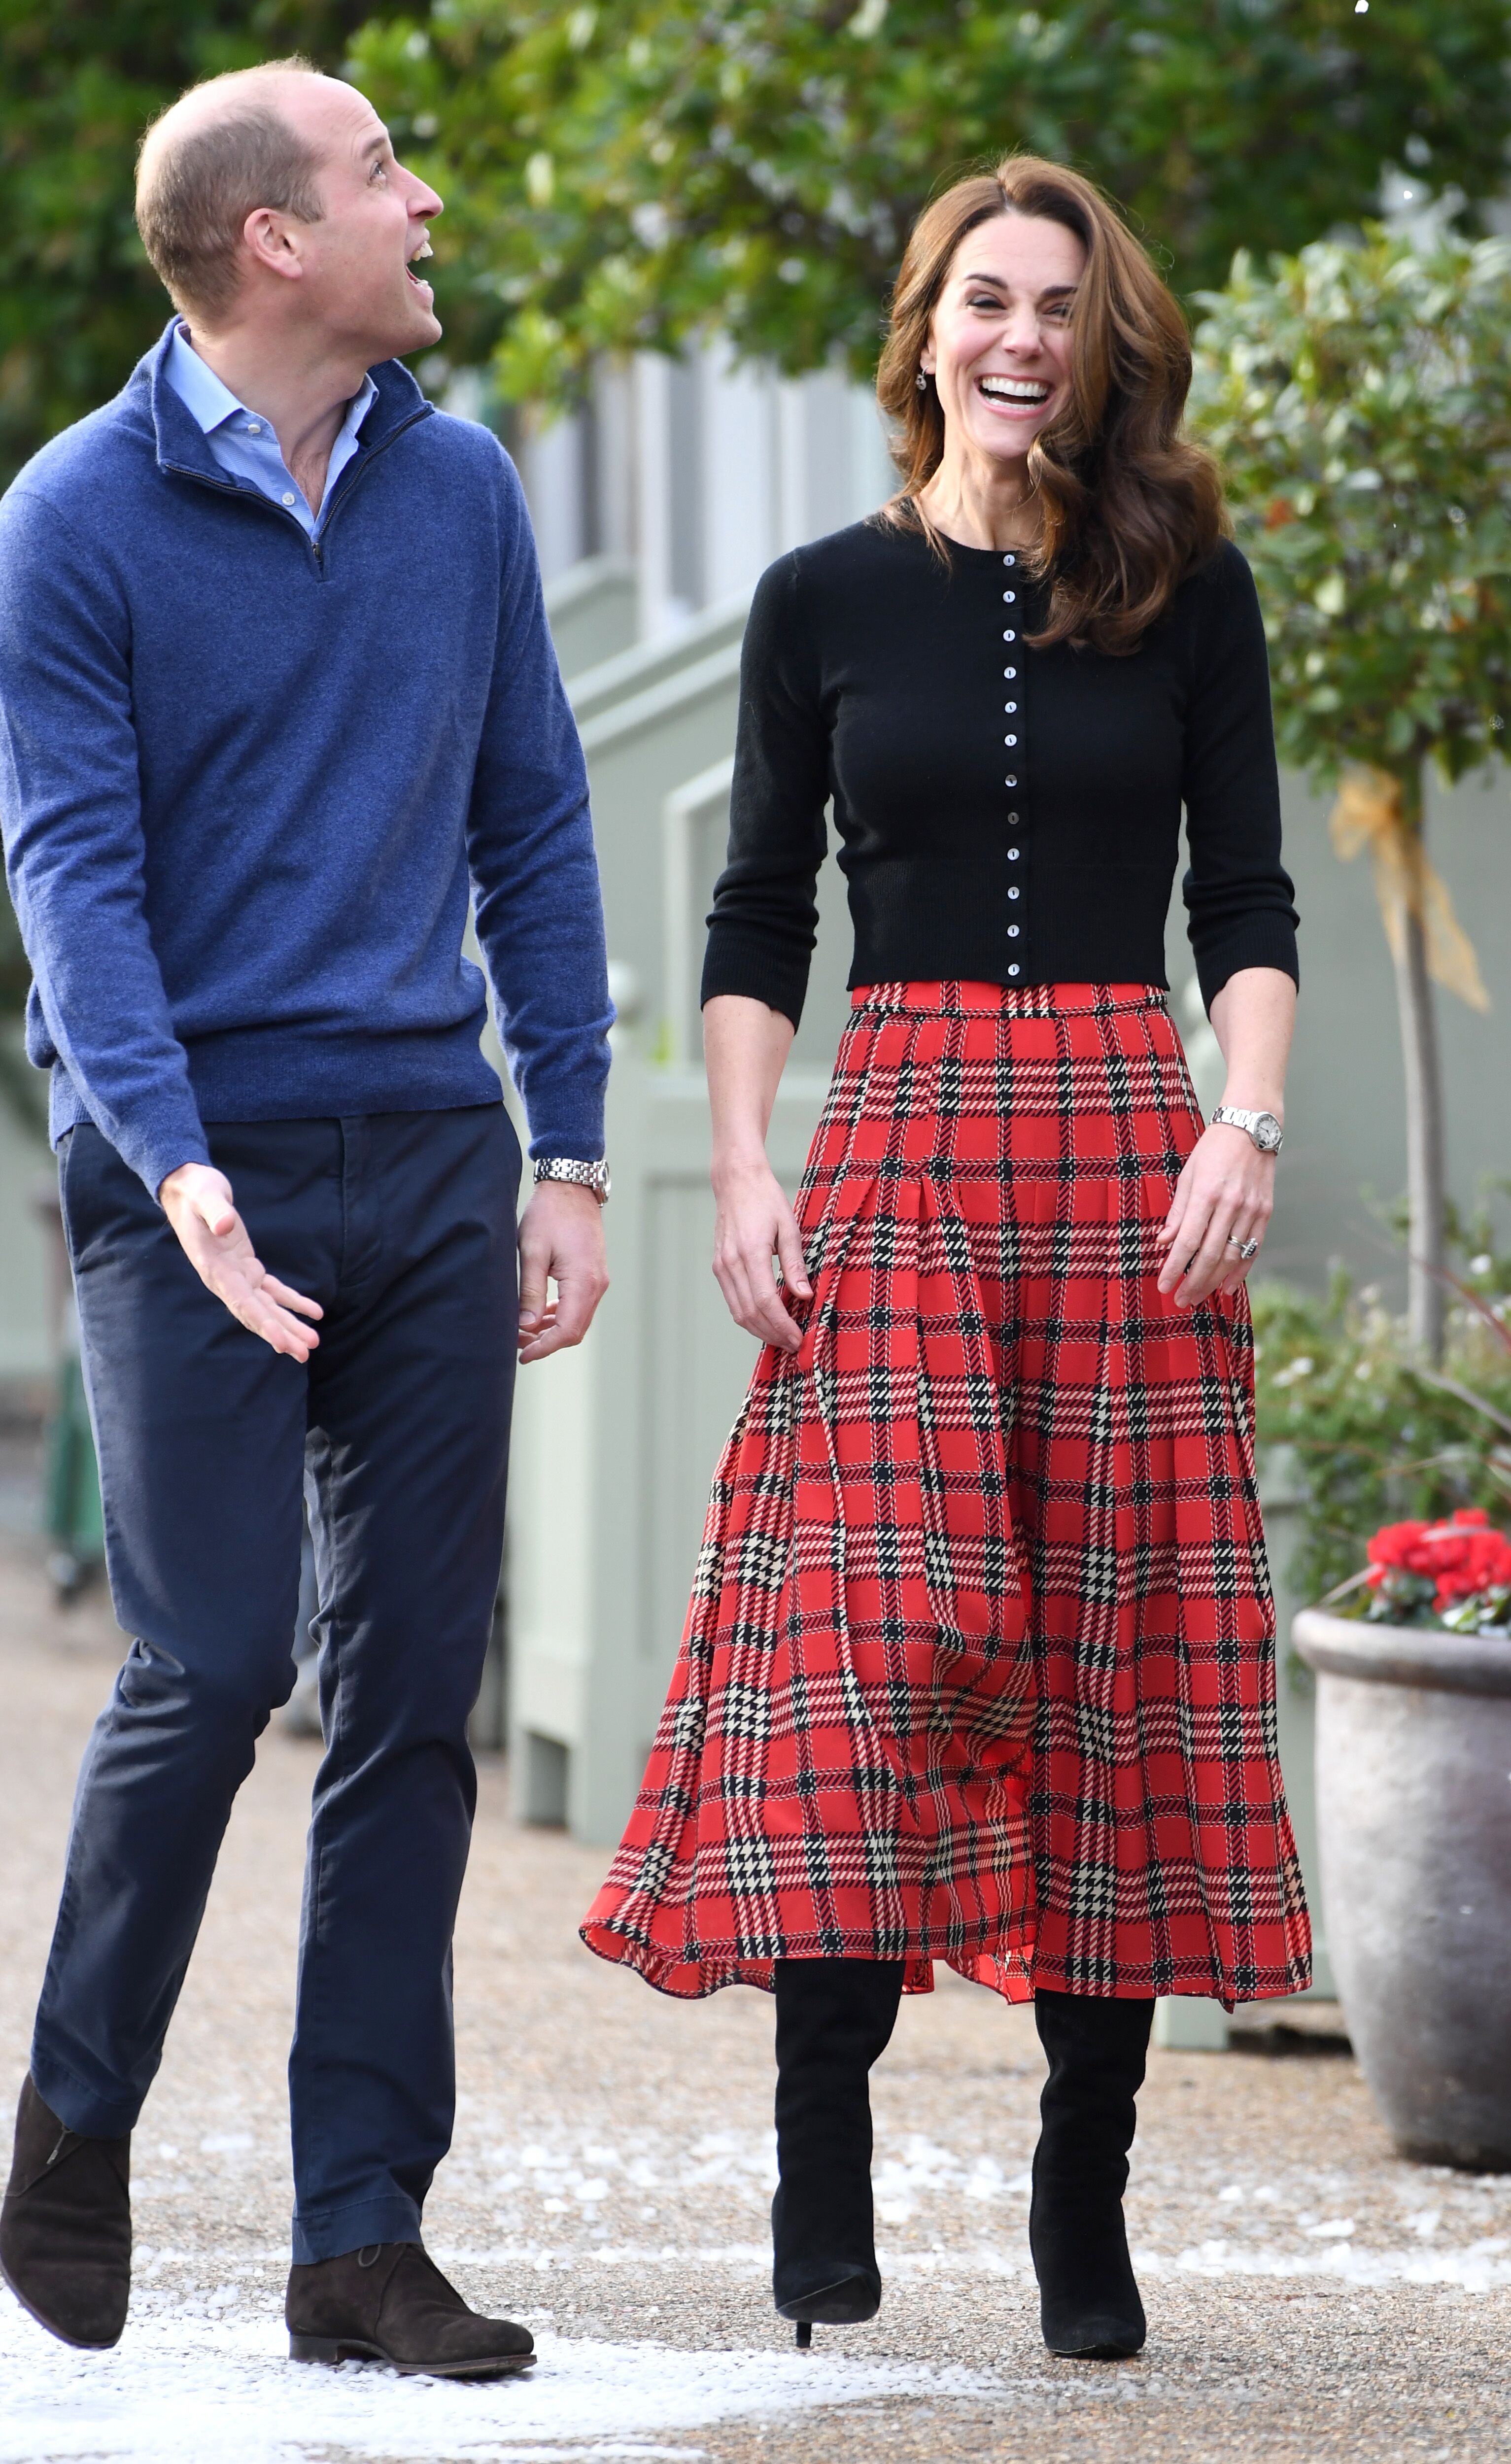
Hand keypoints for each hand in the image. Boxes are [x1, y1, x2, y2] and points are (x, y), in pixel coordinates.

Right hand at [158, 1162, 322, 1360]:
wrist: (188, 1189)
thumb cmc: (196, 1191)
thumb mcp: (205, 1195)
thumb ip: (215, 1211)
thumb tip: (225, 1226)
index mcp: (213, 1268)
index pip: (241, 1302)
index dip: (262, 1323)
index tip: (280, 1342)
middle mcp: (225, 1279)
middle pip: (256, 1313)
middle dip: (280, 1334)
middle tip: (304, 1353)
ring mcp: (237, 1275)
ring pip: (265, 1307)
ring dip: (288, 1324)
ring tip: (311, 1343)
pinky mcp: (247, 1267)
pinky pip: (272, 1289)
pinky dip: (292, 1301)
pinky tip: (313, 1312)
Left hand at [517, 1179, 609, 1361]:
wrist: (571, 1187)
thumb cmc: (549, 1214)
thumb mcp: (532, 1252)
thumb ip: (530, 1292)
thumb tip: (525, 1327)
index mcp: (583, 1281)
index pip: (567, 1330)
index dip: (544, 1347)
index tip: (522, 1354)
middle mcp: (597, 1284)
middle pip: (575, 1330)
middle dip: (546, 1342)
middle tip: (517, 1344)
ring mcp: (598, 1280)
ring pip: (578, 1319)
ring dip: (553, 1330)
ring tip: (523, 1331)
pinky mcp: (593, 1274)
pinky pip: (579, 1305)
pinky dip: (560, 1316)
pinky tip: (540, 1315)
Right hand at [711, 1155, 811, 1352]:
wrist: (736, 1181)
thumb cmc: (766, 1199)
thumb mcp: (789, 1228)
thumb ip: (795, 1265)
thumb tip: (804, 1297)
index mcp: (750, 1252)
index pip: (765, 1302)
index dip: (782, 1325)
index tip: (798, 1338)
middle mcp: (731, 1263)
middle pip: (750, 1314)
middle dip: (773, 1334)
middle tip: (794, 1344)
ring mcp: (721, 1266)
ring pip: (738, 1312)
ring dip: (760, 1330)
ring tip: (782, 1338)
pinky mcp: (719, 1267)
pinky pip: (733, 1301)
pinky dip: (749, 1316)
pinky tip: (767, 1320)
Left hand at [1156, 1121, 1275, 1310]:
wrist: (1252, 1127)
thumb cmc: (1214, 1149)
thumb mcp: (1188, 1174)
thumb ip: (1178, 1211)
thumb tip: (1164, 1242)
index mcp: (1206, 1194)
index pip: (1187, 1241)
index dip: (1174, 1268)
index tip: (1164, 1285)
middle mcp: (1231, 1205)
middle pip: (1210, 1256)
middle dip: (1193, 1283)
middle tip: (1181, 1300)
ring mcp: (1251, 1210)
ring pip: (1232, 1257)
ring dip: (1214, 1282)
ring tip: (1199, 1297)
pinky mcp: (1265, 1212)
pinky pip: (1252, 1249)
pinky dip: (1240, 1271)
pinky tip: (1228, 1287)